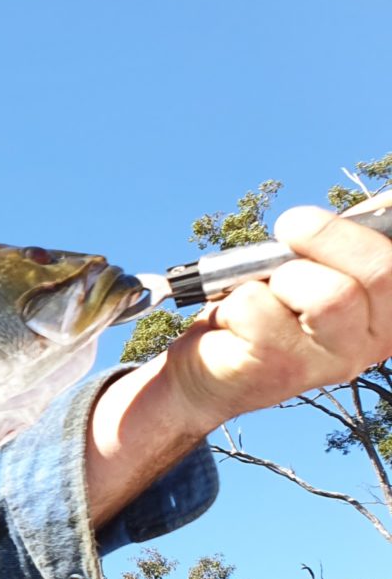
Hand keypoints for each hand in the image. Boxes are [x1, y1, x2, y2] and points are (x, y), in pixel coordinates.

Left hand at [163, 206, 391, 426]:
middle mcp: (374, 342)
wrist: (205, 374)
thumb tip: (380, 204)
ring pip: (329, 295)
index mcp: (388, 313)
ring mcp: (332, 361)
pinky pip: (259, 307)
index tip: (321, 220)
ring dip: (281, 279)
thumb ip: (344, 242)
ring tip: (261, 294)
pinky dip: (234, 302)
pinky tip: (233, 323)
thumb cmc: (262, 311)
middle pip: (380, 273)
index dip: (367, 232)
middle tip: (290, 226)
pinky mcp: (283, 370)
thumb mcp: (309, 269)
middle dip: (327, 235)